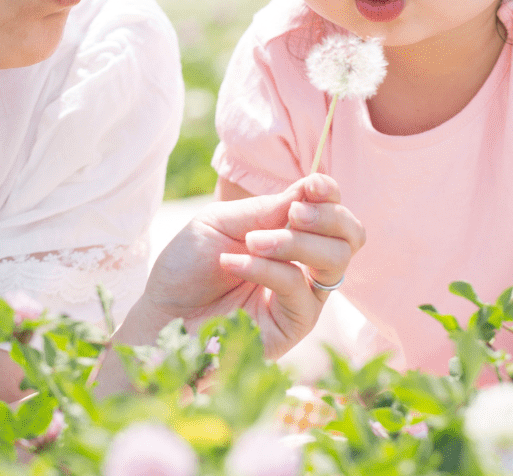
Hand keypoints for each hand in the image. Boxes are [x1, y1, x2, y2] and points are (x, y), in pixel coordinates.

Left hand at [118, 174, 365, 358]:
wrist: (162, 311)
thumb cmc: (187, 266)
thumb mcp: (220, 223)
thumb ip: (264, 210)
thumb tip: (309, 190)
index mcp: (292, 235)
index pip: (334, 214)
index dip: (330, 196)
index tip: (312, 185)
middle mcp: (306, 266)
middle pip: (351, 237)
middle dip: (327, 217)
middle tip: (292, 214)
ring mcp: (303, 297)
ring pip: (334, 262)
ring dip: (295, 242)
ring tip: (252, 241)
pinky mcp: (294, 326)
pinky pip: (299, 290)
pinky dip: (267, 269)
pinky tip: (233, 263)